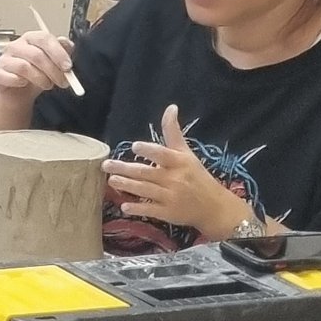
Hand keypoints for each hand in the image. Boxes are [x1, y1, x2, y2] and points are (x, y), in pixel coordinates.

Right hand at [0, 28, 75, 104]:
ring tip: (47, 85)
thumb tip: (67, 44)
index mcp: (30, 38)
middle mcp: (15, 46)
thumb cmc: (35, 75)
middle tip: (63, 81)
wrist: (17, 94)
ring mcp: (4, 60)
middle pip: (36, 54)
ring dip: (40, 79)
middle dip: (53, 70)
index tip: (68, 66)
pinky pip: (11, 78)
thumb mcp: (53, 63)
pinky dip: (21, 83)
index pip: (44, 38)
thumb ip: (62, 52)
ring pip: (24, 67)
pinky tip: (25, 85)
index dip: (58, 53)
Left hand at [103, 104, 252, 240]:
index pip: (163, 154)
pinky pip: (150, 210)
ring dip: (127, 186)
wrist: (213, 206)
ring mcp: (170, 197)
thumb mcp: (187, 153)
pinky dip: (137, 208)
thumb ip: (173, 132)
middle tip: (106, 165)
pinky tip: (124, 206)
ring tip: (111, 180)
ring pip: (145, 190)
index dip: (149, 150)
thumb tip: (170, 107)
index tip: (134, 146)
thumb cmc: (197, 176)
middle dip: (125, 169)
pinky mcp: (168, 213)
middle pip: (146, 173)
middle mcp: (174, 179)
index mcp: (179, 162)